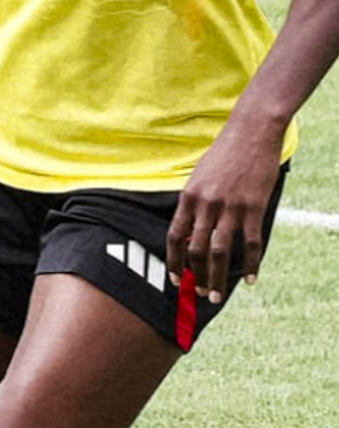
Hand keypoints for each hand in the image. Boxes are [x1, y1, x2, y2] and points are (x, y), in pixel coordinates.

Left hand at [166, 117, 284, 301]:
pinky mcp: (254, 207)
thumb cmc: (223, 154)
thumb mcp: (198, 176)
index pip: (175, 237)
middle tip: (200, 293)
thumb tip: (188, 230)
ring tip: (216, 295)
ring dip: (218, 277)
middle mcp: (206, 205)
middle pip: (196, 250)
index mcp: (188, 197)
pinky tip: (251, 278)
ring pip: (220, 252)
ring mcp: (231, 207)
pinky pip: (250, 242)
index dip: (172, 262)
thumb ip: (193, 203)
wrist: (251, 132)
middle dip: (196, 276)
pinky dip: (251, 264)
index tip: (174, 279)